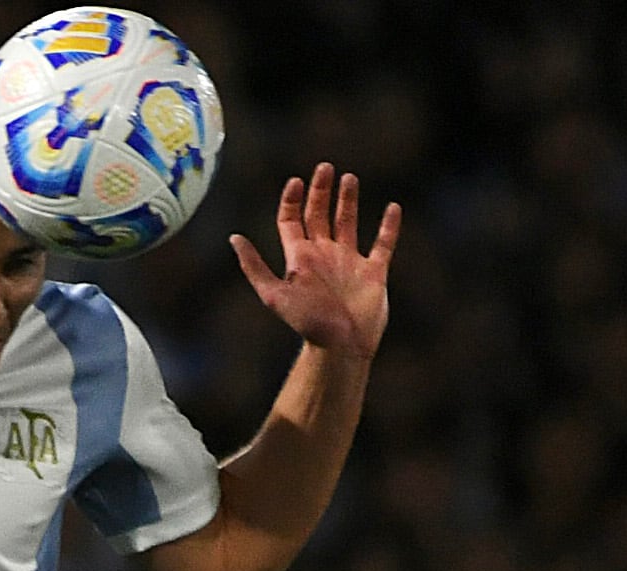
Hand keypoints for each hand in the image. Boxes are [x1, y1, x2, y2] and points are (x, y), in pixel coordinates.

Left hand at [231, 163, 399, 359]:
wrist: (341, 346)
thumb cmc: (308, 323)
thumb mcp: (274, 294)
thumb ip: (254, 267)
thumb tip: (233, 238)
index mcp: (301, 257)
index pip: (292, 220)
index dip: (291, 199)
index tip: (296, 180)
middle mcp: (324, 255)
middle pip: (319, 214)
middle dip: (320, 191)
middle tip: (324, 167)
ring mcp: (349, 262)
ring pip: (348, 223)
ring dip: (348, 201)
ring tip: (350, 177)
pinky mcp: (373, 272)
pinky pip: (383, 244)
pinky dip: (389, 226)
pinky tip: (392, 207)